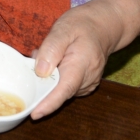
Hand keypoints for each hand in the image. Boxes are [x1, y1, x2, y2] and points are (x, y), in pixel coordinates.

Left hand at [29, 0, 129, 117]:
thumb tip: (40, 71)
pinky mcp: (84, 85)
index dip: (49, 103)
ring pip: (60, 89)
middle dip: (41, 82)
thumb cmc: (83, 25)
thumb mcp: (64, 29)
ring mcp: (87, 84)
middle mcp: (87, 79)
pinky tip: (56, 61)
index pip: (64, 90)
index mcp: (82, 65)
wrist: (105, 26)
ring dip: (48, 77)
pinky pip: (64, 86)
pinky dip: (55, 77)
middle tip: (36, 55)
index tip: (35, 114)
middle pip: (59, 91)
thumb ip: (51, 49)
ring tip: (49, 53)